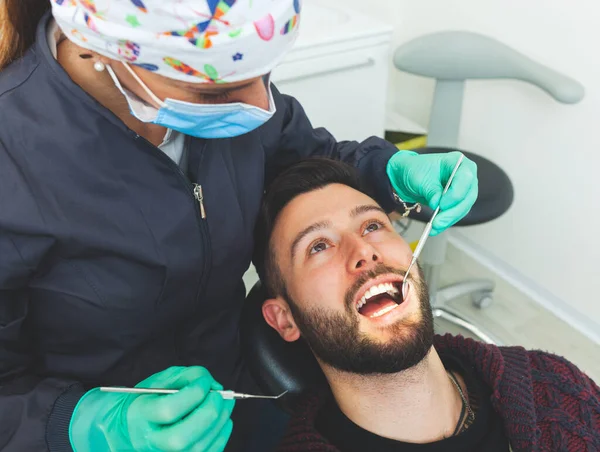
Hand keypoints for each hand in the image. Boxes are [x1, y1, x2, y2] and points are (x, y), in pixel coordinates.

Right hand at [69, 366, 234, 451]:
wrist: (128, 427)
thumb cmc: (147, 401)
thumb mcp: (160, 381)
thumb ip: (187, 377)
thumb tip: (212, 385)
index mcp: (140, 415)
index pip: (169, 409)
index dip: (193, 393)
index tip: (204, 381)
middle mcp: (149, 441)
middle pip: (183, 437)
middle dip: (209, 412)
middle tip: (219, 395)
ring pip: (198, 448)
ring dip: (220, 422)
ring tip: (225, 403)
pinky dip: (221, 436)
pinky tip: (223, 420)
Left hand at [386, 150, 477, 234]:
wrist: (407, 176)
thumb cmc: (415, 169)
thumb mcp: (420, 178)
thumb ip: (431, 190)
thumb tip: (437, 203)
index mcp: (457, 162)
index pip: (465, 178)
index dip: (455, 194)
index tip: (441, 204)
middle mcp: (464, 175)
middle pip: (467, 196)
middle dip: (452, 212)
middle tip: (438, 221)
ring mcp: (463, 189)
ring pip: (463, 208)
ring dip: (449, 219)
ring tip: (435, 226)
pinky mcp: (457, 201)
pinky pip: (456, 213)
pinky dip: (446, 221)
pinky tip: (436, 227)